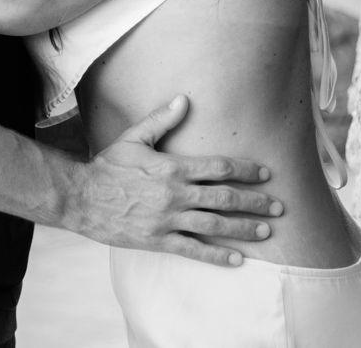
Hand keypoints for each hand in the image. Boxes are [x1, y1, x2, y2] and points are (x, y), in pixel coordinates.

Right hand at [62, 95, 280, 267]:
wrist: (81, 197)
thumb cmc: (107, 166)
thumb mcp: (133, 137)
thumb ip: (161, 120)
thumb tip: (184, 99)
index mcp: (173, 167)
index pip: (220, 168)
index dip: (247, 170)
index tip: (266, 174)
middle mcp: (175, 194)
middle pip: (225, 198)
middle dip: (255, 202)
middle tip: (279, 207)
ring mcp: (168, 219)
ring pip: (215, 225)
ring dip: (243, 228)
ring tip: (265, 231)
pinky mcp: (158, 240)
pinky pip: (193, 250)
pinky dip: (217, 256)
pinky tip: (237, 260)